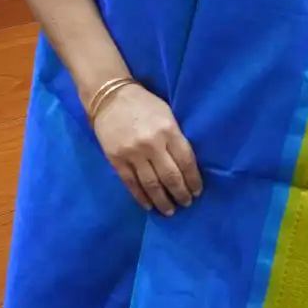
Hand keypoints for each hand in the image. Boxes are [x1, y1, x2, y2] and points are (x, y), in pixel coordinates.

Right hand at [91, 83, 202, 215]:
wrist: (110, 96)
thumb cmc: (144, 104)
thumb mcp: (167, 114)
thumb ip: (176, 137)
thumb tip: (185, 165)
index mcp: (168, 130)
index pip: (186, 162)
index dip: (193, 180)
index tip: (197, 191)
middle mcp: (152, 144)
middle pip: (171, 177)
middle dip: (181, 194)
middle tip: (186, 204)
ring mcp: (133, 153)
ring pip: (151, 184)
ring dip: (162, 201)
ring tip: (170, 211)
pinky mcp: (116, 159)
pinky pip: (131, 183)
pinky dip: (141, 197)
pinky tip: (149, 206)